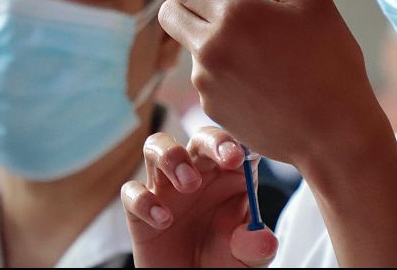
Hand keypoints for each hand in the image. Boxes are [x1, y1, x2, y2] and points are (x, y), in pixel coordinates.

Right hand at [121, 127, 277, 267]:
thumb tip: (265, 240)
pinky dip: (144, 201)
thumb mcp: (248, 259)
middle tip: (227, 158)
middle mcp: (198, 173)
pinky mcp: (139, 209)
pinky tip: (164, 219)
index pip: (236, 146)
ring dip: (172, 156)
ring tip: (189, 183)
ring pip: (157, 145)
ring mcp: (166, 187)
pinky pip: (132, 191)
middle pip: (201, 138)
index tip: (242, 156)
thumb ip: (255, 247)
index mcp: (230, 176)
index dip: (239, 143)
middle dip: (213, 141)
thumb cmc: (225, 261)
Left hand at [158, 0, 390, 166]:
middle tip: (219, 7)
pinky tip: (260, 80)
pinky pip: (206, 78)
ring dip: (211, 40)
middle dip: (187, 3)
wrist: (333, 133)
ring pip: (191, 47)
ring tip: (259, 52)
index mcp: (233, 15)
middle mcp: (210, 48)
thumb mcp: (313, 0)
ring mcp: (207, 82)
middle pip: (170, 14)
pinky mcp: (212, 109)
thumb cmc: (330, 64)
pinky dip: (224, 72)